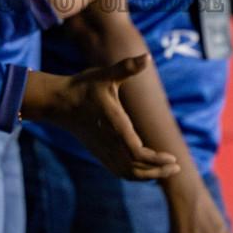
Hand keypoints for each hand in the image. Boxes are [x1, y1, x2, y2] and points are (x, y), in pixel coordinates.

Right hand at [22, 55, 179, 180]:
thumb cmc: (81, 87)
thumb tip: (147, 57)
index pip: (138, 153)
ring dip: (147, 175)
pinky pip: (117, 170)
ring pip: (127, 172)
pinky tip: (144, 168)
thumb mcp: (104, 75)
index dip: (156, 160)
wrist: (56, 101)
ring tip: (165, 169)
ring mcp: (102, 149)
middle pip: (136, 168)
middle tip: (176, 167)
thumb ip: (126, 68)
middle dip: (158, 171)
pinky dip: (133, 174)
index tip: (172, 158)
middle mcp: (109, 142)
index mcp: (115, 126)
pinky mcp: (97, 151)